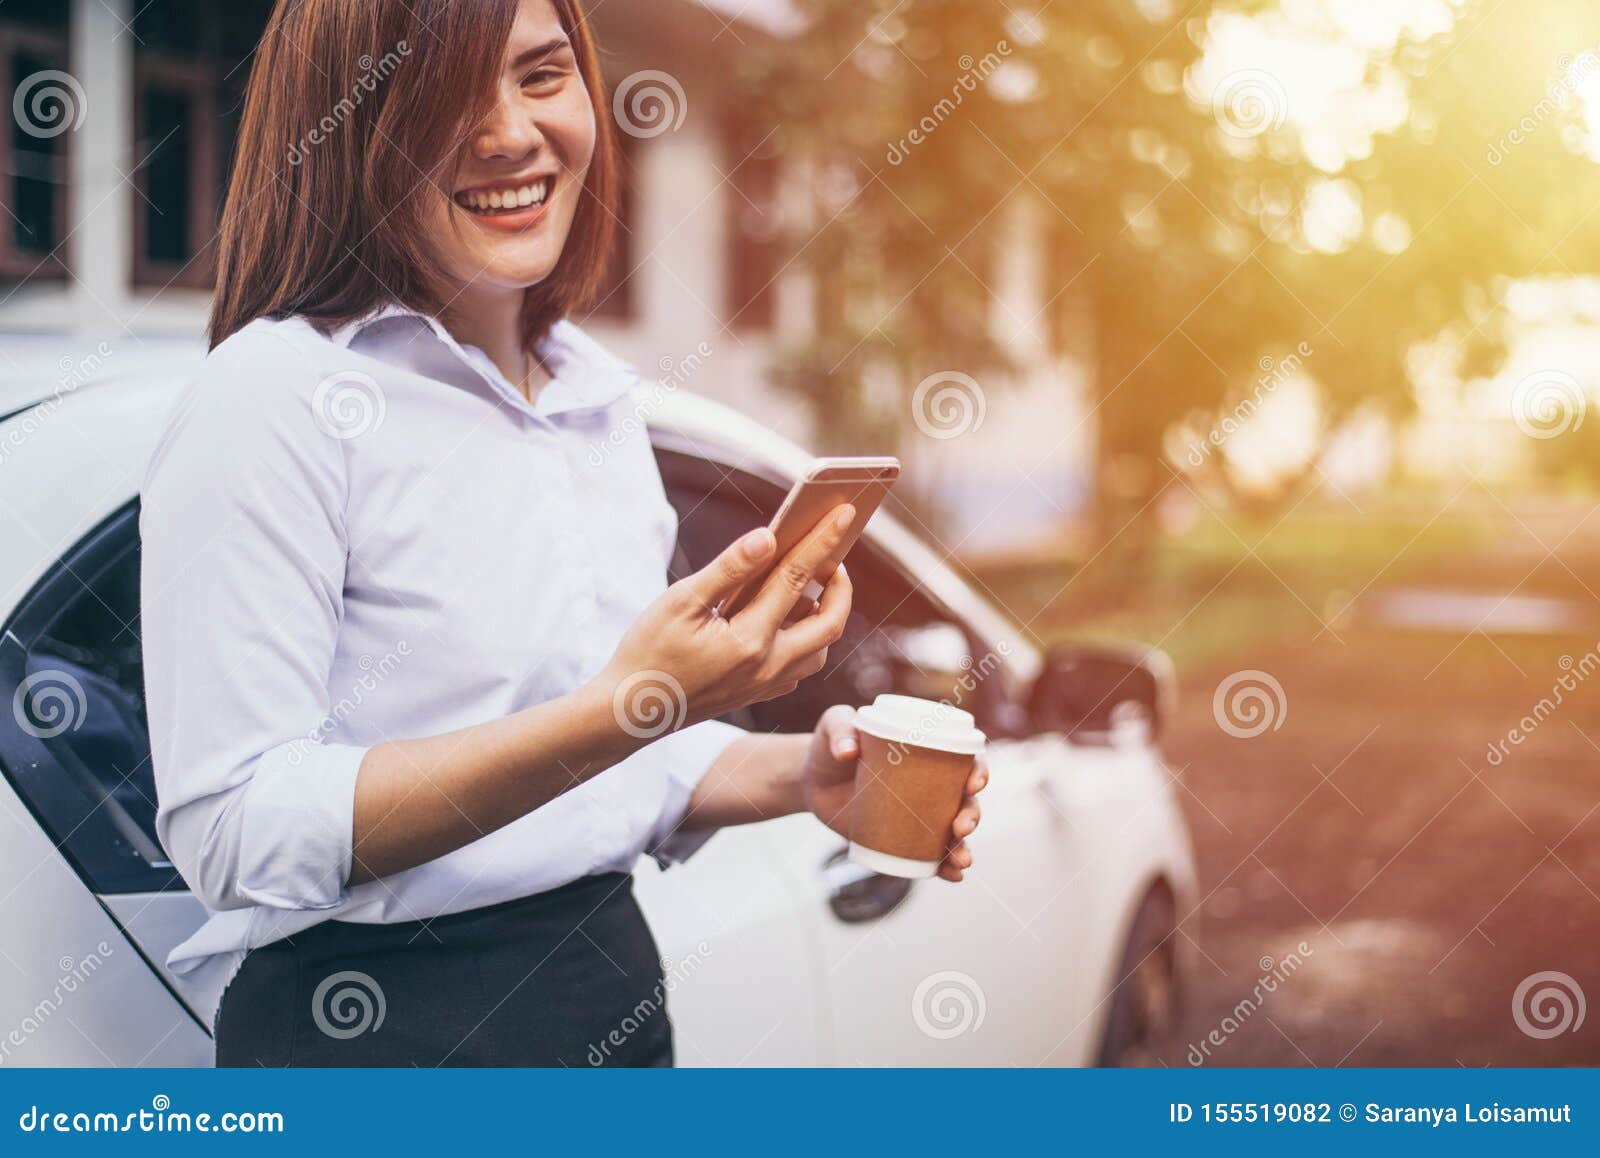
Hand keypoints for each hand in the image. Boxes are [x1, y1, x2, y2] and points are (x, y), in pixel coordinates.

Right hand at [593, 506, 855, 732]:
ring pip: (819, 649)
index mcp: (749, 640)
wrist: (631, 712)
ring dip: (823, 615)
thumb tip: (768, 537)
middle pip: (830, 623)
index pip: (797, 579)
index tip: (845, 513)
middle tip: (832, 557)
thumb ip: (729, 569)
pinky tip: (781, 619)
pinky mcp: (758, 693)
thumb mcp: (680, 602)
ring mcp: (767, 685)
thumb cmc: (648, 652)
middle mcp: (768, 666)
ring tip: (806, 586)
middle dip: (840, 586)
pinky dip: (804, 638)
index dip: (822, 541)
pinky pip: (799, 666)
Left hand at [803, 704, 987, 882]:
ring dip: (964, 847)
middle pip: (965, 800)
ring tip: (961, 860)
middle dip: (973, 815)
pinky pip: (930, 857)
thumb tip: (848, 751)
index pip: (965, 759)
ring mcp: (918, 815)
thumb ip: (839, 727)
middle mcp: (931, 785)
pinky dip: (945, 869)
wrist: (812, 781)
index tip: (973, 783)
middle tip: (961, 825)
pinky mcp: (902, 838)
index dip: (978, 770)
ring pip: (953, 833)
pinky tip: (954, 877)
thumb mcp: (832, 725)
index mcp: (927, 752)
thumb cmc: (831, 745)